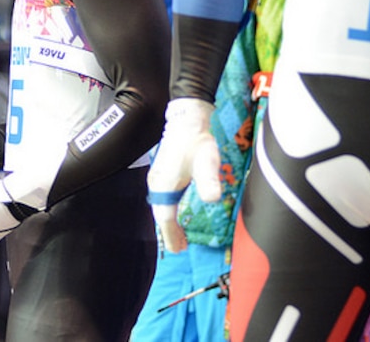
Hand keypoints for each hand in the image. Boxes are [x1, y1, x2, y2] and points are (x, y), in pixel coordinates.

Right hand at [147, 98, 219, 252]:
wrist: (188, 120)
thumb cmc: (197, 142)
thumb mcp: (207, 162)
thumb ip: (209, 181)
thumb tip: (213, 199)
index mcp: (164, 185)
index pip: (166, 218)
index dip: (172, 235)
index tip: (180, 249)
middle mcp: (156, 183)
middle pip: (160, 214)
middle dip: (169, 232)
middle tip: (180, 247)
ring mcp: (157, 177)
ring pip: (160, 206)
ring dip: (168, 221)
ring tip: (178, 234)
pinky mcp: (161, 172)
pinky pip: (162, 198)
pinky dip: (167, 210)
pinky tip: (175, 212)